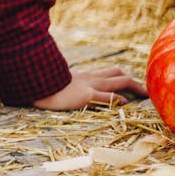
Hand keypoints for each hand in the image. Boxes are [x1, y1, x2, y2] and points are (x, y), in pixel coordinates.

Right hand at [33, 67, 147, 109]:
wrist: (32, 82)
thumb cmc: (40, 82)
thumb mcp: (54, 82)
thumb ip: (62, 82)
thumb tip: (61, 87)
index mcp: (83, 76)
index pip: (108, 72)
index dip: (121, 76)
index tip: (129, 83)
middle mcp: (89, 77)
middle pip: (118, 74)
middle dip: (133, 81)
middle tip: (143, 90)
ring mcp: (88, 85)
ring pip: (118, 81)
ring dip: (134, 87)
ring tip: (144, 94)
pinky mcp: (85, 95)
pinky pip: (107, 96)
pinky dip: (118, 99)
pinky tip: (125, 103)